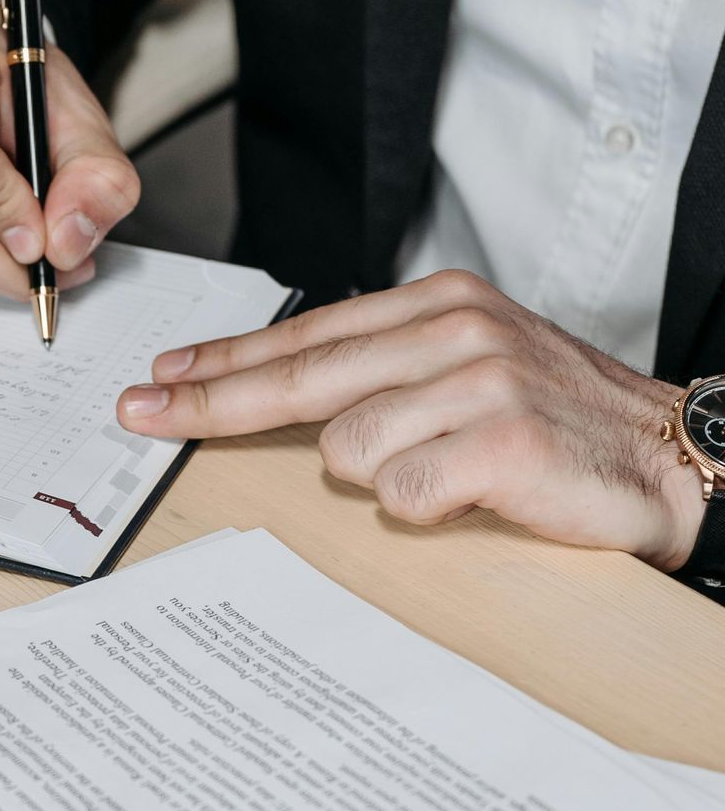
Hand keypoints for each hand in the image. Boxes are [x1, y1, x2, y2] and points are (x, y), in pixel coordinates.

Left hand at [116, 268, 705, 568]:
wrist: (667, 458)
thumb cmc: (560, 423)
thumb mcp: (468, 367)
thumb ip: (384, 369)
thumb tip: (281, 387)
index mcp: (439, 303)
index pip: (305, 336)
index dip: (225, 361)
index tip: (160, 376)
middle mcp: (455, 329)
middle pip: (297, 377)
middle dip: (212, 401)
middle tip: (143, 414)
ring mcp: (479, 382)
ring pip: (348, 447)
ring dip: (381, 476)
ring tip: (448, 473)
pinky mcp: (502, 440)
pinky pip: (403, 492)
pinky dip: (425, 507)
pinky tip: (470, 494)